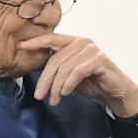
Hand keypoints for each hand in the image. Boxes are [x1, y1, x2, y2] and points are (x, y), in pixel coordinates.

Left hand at [19, 31, 137, 119]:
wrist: (114, 91)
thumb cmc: (92, 81)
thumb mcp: (69, 73)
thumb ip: (57, 67)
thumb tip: (35, 67)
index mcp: (74, 41)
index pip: (52, 38)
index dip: (37, 42)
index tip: (23, 46)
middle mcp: (83, 42)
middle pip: (56, 59)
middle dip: (45, 80)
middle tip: (39, 95)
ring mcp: (92, 49)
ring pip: (65, 68)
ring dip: (57, 87)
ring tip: (55, 99)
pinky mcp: (100, 59)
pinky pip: (78, 72)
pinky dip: (69, 84)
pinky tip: (66, 93)